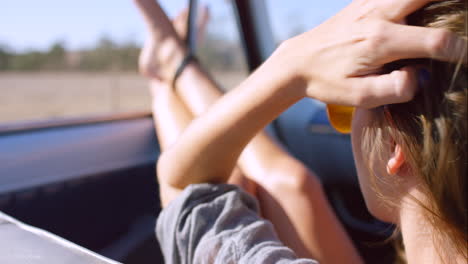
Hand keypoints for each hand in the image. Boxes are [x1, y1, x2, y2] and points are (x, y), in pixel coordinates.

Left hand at [278, 0, 466, 107]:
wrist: (297, 61)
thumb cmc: (326, 82)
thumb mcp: (357, 97)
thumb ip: (394, 90)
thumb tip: (420, 76)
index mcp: (380, 42)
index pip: (435, 40)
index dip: (458, 50)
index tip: (463, 59)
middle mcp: (378, 15)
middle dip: (454, 9)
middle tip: (460, 23)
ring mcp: (370, 3)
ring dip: (433, 1)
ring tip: (445, 16)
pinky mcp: (364, 1)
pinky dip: (413, 0)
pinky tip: (417, 14)